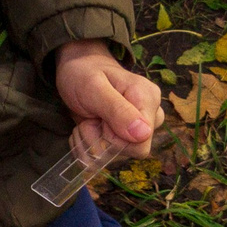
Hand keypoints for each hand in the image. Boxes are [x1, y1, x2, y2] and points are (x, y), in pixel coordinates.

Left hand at [53, 39, 159, 157]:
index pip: (141, 142)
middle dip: (101, 140)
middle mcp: (149, 116)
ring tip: (87, 120)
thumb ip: (117, 110)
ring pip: (115, 156)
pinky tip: (86, 128)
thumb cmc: (84, 72)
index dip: (114, 138)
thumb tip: (143, 134)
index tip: (100, 118)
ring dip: (91, 143)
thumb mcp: (94, 87)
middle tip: (91, 117)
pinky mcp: (124, 137)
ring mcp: (137, 129)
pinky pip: (106, 157)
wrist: (76, 69)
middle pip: (130, 152)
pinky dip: (87, 146)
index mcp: (148, 99)